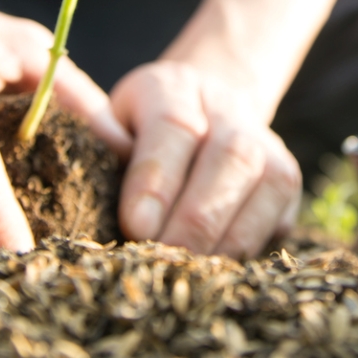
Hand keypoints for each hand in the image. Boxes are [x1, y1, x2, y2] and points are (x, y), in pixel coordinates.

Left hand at [110, 60, 300, 258]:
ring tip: (188, 270)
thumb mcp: (110, 121)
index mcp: (176, 87)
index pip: (174, 124)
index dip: (157, 178)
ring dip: (227, 236)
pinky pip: (281, 213)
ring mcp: (266, 140)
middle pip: (231, 156)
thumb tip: (70, 110)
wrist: (201, 115)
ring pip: (267, 183)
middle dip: (195, 219)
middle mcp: (228, 107)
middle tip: (161, 258)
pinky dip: (250, 246)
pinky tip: (216, 267)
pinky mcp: (287, 177)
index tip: (135, 225)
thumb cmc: (138, 131)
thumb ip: (94, 127)